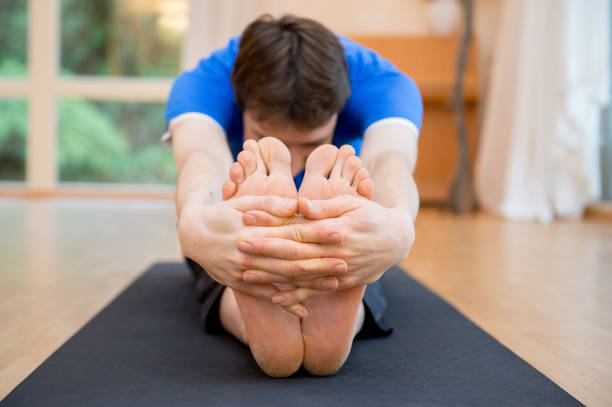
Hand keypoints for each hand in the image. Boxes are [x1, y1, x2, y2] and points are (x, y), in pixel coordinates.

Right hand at [177, 193, 346, 315]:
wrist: (193, 234)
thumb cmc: (223, 213)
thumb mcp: (242, 202)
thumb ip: (269, 205)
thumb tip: (296, 206)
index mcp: (254, 232)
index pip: (292, 234)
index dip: (316, 234)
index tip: (339, 232)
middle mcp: (250, 255)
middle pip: (291, 261)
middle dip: (320, 262)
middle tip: (345, 261)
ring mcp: (244, 273)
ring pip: (282, 281)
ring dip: (309, 284)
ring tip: (334, 283)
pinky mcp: (240, 285)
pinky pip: (265, 297)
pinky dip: (285, 302)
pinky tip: (303, 309)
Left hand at [236, 195, 414, 306]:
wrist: (398, 241)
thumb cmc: (372, 215)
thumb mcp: (353, 204)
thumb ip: (326, 207)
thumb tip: (300, 203)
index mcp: (335, 229)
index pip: (297, 227)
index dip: (271, 224)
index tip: (248, 219)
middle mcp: (335, 252)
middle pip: (294, 252)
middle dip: (265, 250)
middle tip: (239, 245)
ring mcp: (338, 271)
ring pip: (301, 275)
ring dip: (273, 275)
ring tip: (247, 273)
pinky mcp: (341, 283)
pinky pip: (315, 292)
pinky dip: (296, 297)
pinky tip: (275, 299)